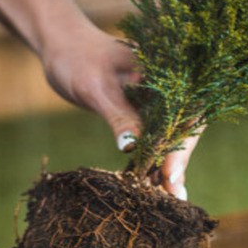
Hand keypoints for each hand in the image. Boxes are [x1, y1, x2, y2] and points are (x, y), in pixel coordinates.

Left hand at [40, 22, 198, 198]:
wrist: (64, 48)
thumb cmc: (76, 60)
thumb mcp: (95, 88)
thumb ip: (117, 115)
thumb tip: (131, 148)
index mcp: (167, 70)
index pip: (184, 111)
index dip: (180, 145)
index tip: (169, 173)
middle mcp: (170, 84)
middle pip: (183, 127)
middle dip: (178, 162)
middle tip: (174, 197)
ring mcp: (159, 99)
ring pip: (172, 135)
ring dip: (169, 166)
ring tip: (170, 200)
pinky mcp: (147, 111)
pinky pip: (157, 137)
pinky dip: (155, 159)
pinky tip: (155, 186)